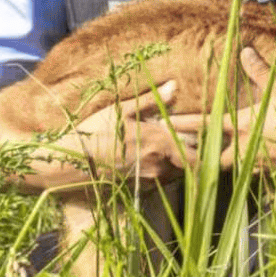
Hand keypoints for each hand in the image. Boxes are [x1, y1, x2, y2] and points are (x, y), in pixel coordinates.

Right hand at [63, 80, 197, 183]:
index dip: (204, 152)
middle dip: (189, 155)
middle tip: (185, 142)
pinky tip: (147, 161)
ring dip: (174, 163)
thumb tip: (175, 85)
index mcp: (159, 143)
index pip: (196, 157)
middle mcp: (158, 166)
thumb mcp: (122, 111)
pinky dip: (159, 172)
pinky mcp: (137, 190)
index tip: (206, 144)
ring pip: (173, 174)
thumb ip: (152, 101)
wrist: (68, 163)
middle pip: (187, 165)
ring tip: (162, 150)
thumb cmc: (94, 132)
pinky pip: (158, 182)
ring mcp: (147, 181)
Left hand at [175, 46, 275, 171]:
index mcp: (241, 126)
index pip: (203, 126)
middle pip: (207, 159)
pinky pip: (249, 175)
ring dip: (218, 165)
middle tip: (178, 153)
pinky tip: (245, 167)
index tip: (161, 125)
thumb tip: (245, 50)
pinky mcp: (269, 175)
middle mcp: (242, 148)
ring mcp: (255, 165)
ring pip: (227, 169)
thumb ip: (259, 71)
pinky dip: (243, 170)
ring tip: (206, 162)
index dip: (181, 125)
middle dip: (194, 157)